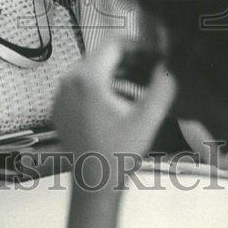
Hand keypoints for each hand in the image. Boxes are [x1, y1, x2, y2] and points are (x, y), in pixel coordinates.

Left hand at [53, 41, 176, 227]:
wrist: (94, 184)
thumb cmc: (118, 153)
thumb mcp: (147, 118)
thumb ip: (161, 86)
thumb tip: (167, 64)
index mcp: (87, 79)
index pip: (113, 43)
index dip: (136, 44)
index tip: (153, 54)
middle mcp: (68, 81)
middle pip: (102, 54)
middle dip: (128, 58)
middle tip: (150, 69)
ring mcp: (61, 94)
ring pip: (92, 68)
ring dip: (116, 71)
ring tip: (139, 83)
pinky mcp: (59, 105)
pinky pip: (82, 83)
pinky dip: (101, 84)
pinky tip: (120, 98)